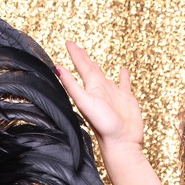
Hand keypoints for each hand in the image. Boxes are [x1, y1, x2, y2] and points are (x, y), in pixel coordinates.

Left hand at [57, 40, 144, 157]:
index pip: (81, 66)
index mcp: (90, 88)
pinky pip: (125, 83)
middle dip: (83, 57)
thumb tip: (58, 68)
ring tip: (95, 59)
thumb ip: (72, 85)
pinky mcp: (127, 99)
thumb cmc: (103, 125)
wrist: (122, 142)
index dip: (75, 54)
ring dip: (99, 67)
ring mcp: (113, 94)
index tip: (68, 42)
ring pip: (105, 76)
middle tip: (77, 46)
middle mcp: (100, 89)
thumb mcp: (85, 102)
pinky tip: (123, 71)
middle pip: (90, 69)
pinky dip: (123, 76)